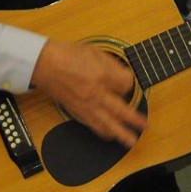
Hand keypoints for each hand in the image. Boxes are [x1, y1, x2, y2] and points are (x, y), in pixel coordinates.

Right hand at [30, 39, 146, 146]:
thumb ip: (112, 65)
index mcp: (101, 75)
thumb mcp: (95, 51)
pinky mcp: (77, 111)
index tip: (128, 81)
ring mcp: (86, 105)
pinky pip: (93, 126)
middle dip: (134, 119)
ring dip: (121, 134)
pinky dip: (103, 132)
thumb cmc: (67, 55)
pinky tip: (110, 135)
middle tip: (144, 125)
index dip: (130, 82)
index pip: (126, 84)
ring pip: (107, 124)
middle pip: (121, 110)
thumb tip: (123, 76)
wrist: (46, 65)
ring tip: (131, 141)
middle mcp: (96, 93)